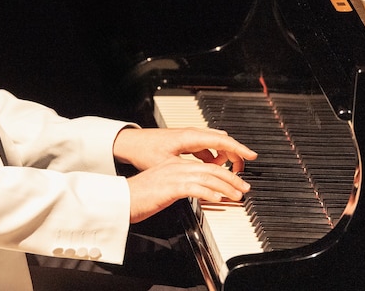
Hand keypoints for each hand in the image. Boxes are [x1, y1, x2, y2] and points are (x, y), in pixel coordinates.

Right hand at [126, 155, 250, 222]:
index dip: (223, 173)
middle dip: (231, 178)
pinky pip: (195, 187)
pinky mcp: (170, 187)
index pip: (204, 165)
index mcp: (174, 165)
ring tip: (238, 194)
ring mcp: (173, 175)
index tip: (235, 182)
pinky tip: (218, 198)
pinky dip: (209, 192)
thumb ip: (180, 187)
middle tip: (244, 187)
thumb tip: (197, 193)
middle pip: (210, 169)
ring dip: (226, 186)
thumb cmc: (139, 197)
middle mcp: (175, 166)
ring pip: (207, 176)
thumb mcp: (163, 188)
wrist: (120, 199)